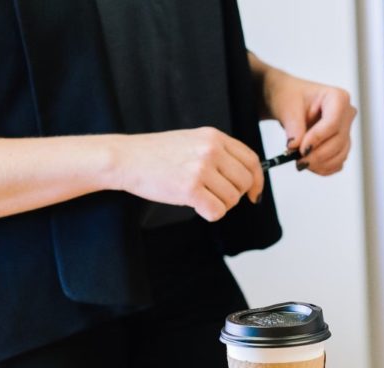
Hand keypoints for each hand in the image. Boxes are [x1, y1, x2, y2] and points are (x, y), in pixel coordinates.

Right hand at [111, 127, 263, 221]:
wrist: (126, 158)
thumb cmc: (156, 153)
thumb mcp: (192, 141)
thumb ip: (218, 153)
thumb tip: (245, 178)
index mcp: (214, 137)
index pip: (251, 160)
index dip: (257, 180)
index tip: (253, 193)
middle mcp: (211, 150)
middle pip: (244, 182)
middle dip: (234, 195)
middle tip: (215, 196)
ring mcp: (201, 169)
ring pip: (231, 199)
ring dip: (219, 204)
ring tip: (199, 197)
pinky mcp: (190, 189)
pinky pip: (217, 211)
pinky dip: (209, 214)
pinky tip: (196, 205)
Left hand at [259, 69, 355, 174]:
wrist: (289, 102)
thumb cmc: (290, 97)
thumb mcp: (287, 107)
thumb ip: (293, 127)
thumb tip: (295, 146)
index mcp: (338, 97)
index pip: (333, 123)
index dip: (318, 138)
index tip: (301, 149)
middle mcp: (347, 114)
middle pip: (338, 141)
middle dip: (317, 154)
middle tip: (297, 161)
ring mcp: (347, 131)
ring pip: (340, 154)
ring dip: (320, 163)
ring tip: (300, 163)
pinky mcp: (342, 145)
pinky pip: (338, 162)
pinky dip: (324, 167)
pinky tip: (309, 165)